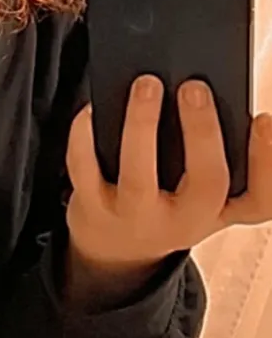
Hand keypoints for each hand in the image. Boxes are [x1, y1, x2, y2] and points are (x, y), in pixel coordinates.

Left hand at [65, 75, 271, 271]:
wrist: (115, 251)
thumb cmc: (168, 204)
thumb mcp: (200, 192)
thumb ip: (214, 153)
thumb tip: (197, 89)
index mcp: (220, 210)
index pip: (261, 200)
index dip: (269, 161)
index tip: (264, 119)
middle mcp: (183, 223)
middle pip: (207, 184)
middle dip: (202, 132)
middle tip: (193, 86)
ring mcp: (136, 219)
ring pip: (139, 179)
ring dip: (141, 129)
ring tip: (146, 86)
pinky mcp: (92, 210)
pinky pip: (85, 171)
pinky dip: (85, 137)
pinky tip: (93, 109)